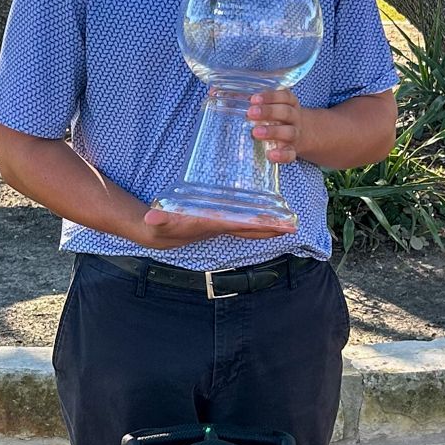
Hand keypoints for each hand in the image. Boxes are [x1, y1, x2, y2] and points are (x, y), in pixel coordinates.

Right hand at [139, 207, 292, 246]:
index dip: (262, 226)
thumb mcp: (158, 221)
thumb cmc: (161, 225)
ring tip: (286, 219)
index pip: (243, 226)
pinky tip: (262, 211)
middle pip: (252, 229)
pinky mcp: (218, 220)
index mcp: (213, 225)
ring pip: (249, 225)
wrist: (158, 233)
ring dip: (267, 223)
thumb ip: (155, 220)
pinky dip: (254, 217)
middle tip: (294, 225)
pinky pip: (241, 219)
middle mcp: (220, 227)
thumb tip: (151, 219)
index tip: (281, 226)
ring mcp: (221, 225)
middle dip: (272, 228)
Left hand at [246, 87, 307, 164]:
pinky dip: (282, 155)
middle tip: (251, 112)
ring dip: (273, 131)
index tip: (254, 98)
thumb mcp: (268, 106)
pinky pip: (290, 154)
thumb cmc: (276, 117)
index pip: (284, 96)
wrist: (301, 136)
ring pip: (289, 132)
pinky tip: (270, 154)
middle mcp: (293, 118)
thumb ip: (246, 100)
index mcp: (289, 103)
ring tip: (256, 132)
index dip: (271, 96)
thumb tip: (214, 91)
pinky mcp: (292, 151)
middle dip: (269, 112)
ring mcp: (294, 135)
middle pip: (286, 112)